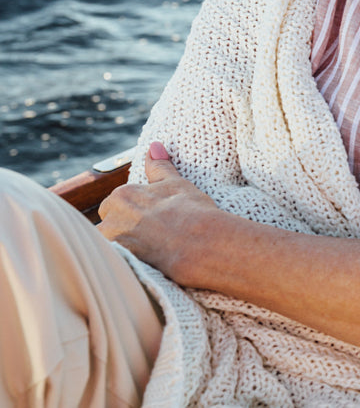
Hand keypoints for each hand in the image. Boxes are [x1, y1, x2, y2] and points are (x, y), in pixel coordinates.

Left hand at [98, 141, 219, 284]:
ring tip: (149, 251)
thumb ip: (159, 166)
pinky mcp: (116, 263)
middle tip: (151, 235)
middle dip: (124, 229)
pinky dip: (124, 262)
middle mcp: (110, 217)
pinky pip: (114, 261)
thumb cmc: (191, 210)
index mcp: (121, 196)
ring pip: (110, 244)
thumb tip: (153, 146)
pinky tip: (141, 262)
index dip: (136, 213)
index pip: (117, 205)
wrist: (200, 242)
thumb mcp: (176, 183)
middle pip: (109, 224)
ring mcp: (112, 242)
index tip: (152, 220)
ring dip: (123, 247)